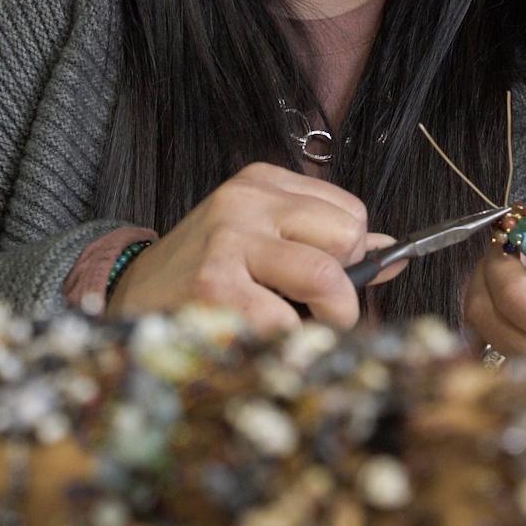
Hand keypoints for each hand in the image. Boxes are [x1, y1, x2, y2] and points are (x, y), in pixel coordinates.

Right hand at [107, 162, 400, 333]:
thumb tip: (395, 254)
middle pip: (347, 235)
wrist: (129, 296)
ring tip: (301, 328)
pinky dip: (285, 343)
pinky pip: (285, 322)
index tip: (328, 277)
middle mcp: (247, 201)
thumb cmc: (206, 271)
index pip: (351, 211)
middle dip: (345, 285)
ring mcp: (229, 239)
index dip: (350, 254)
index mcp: (263, 182)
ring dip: (327, 319)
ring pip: (326, 278)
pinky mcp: (214, 285)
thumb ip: (327, 245)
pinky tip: (259, 338)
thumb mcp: (262, 240)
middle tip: (318, 308)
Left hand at [463, 236, 525, 359]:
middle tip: (502, 247)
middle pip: (487, 318)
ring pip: (483, 333)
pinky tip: (510, 298)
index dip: (502, 260)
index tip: (509, 236)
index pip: (518, 297)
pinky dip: (490, 316)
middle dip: (484, 274)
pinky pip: (491, 347)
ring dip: (483, 293)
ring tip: (508, 268)